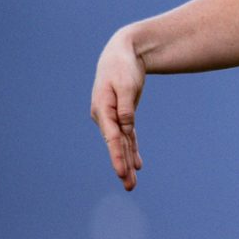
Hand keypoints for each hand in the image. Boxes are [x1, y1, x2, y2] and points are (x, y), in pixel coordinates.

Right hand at [90, 28, 147, 189]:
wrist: (122, 53)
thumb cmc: (123, 67)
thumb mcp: (127, 86)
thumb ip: (126, 108)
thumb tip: (126, 128)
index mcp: (102, 110)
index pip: (112, 138)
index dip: (117, 156)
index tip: (122, 172)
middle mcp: (104, 117)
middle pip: (116, 145)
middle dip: (122, 166)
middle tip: (129, 186)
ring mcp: (112, 117)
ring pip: (121, 144)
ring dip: (126, 162)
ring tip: (131, 183)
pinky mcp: (122, 115)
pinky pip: (126, 137)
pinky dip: (131, 150)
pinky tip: (136, 165)